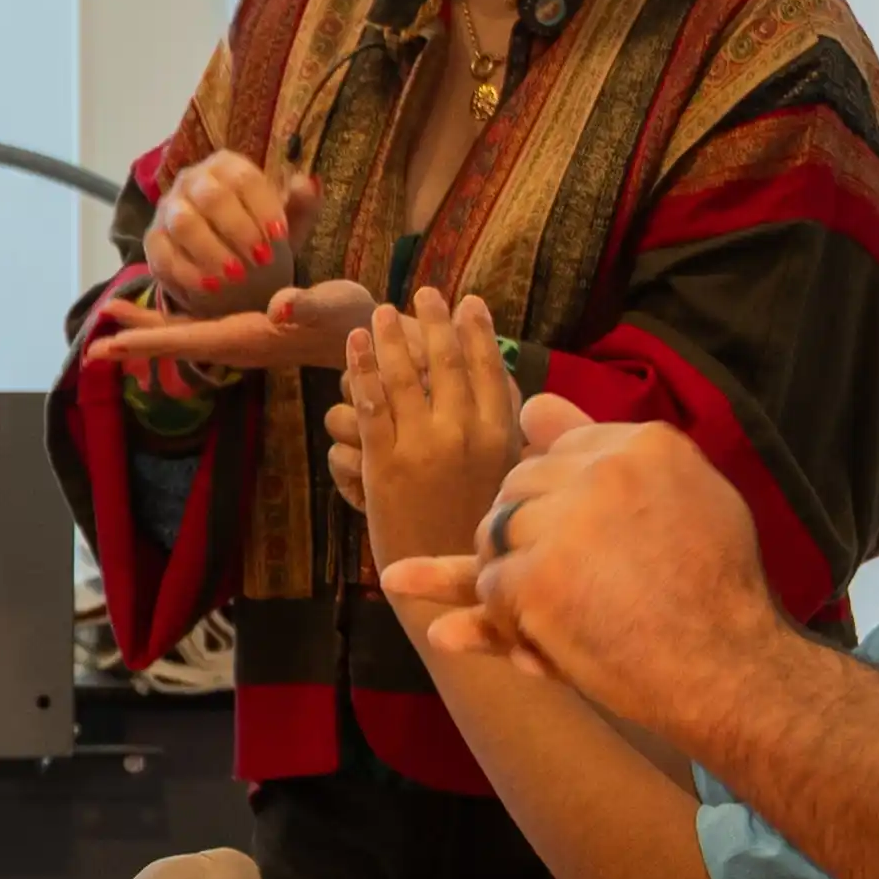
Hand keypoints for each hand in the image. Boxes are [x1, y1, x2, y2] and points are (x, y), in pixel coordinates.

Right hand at [142, 148, 296, 311]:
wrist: (227, 269)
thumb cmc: (259, 237)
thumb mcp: (287, 223)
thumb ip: (301, 205)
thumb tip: (308, 183)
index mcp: (227, 167)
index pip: (244, 178)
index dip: (263, 207)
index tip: (280, 236)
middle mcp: (193, 180)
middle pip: (211, 196)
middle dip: (238, 230)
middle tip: (261, 260)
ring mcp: (168, 210)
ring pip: (184, 223)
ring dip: (212, 251)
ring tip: (236, 277)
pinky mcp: (153, 242)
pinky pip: (164, 254)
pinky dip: (188, 273)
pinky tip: (212, 289)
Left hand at [326, 289, 524, 564]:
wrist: (446, 584)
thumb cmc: (482, 536)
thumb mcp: (513, 482)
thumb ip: (516, 439)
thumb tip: (524, 400)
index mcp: (501, 437)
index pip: (491, 369)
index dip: (478, 332)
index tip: (470, 302)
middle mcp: (464, 435)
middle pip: (447, 364)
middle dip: (433, 322)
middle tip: (424, 293)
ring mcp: (422, 447)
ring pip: (405, 377)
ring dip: (391, 336)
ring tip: (381, 313)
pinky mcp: (383, 464)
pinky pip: (370, 404)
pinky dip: (361, 369)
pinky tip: (354, 346)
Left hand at [382, 413, 783, 739]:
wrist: (726, 668)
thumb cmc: (714, 589)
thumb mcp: (687, 496)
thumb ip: (606, 450)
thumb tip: (530, 403)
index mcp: (645, 445)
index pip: (560, 450)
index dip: (563, 502)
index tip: (591, 541)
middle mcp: (603, 472)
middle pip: (518, 486)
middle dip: (529, 533)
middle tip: (573, 580)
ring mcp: (568, 525)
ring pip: (495, 533)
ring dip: (515, 574)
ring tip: (563, 608)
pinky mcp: (539, 581)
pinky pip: (489, 584)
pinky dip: (507, 618)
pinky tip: (547, 637)